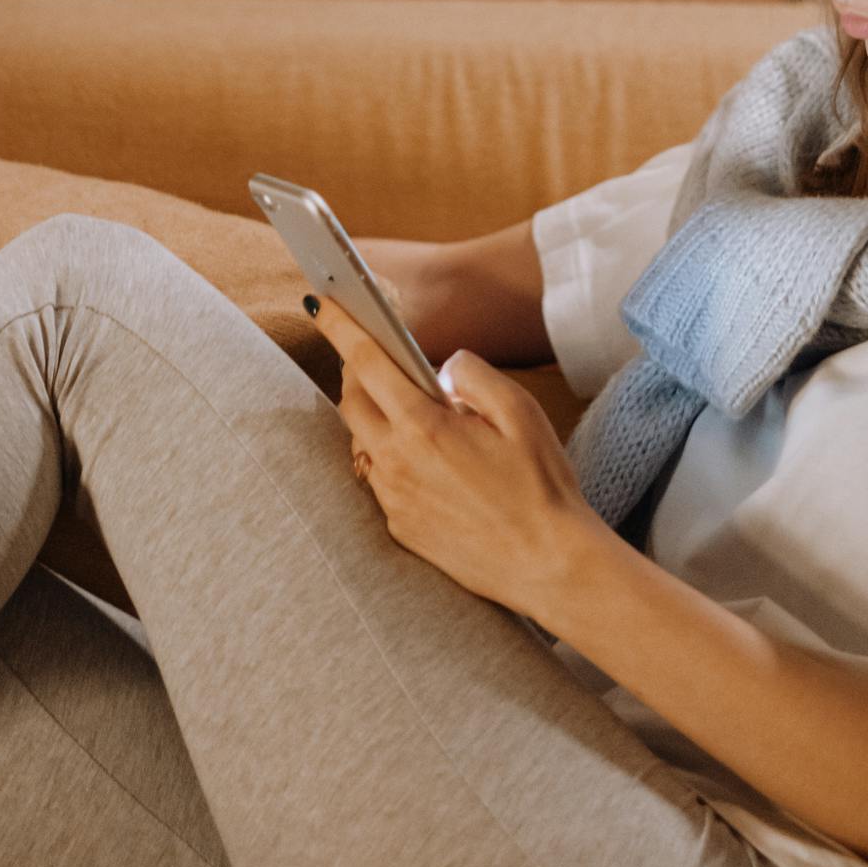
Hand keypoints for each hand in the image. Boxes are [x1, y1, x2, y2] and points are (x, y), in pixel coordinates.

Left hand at [315, 293, 606, 623]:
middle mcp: (397, 463)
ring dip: (374, 418)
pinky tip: (426, 460)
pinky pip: (381, 480)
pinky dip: (392, 458)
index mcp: (424, 426)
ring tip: (406, 407)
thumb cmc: (541, 486)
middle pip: (351, 402)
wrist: (549, 565)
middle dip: (354, 371)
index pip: (367, 362)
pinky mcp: (400, 528)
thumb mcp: (520, 412)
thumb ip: (473, 374)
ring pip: (363, 443)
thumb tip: (443, 366)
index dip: (340, 326)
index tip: (318, 301)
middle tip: (374, 356)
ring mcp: (394, 499)